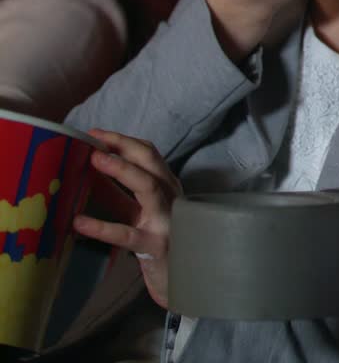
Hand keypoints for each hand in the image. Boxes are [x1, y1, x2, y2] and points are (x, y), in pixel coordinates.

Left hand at [72, 129, 182, 308]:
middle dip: (124, 146)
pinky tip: (79, 222)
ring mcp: (166, 221)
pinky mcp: (155, 247)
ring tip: (96, 160)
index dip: (123, 141)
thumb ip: (120, 194)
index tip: (96, 133)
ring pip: (149, 188)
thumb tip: (88, 172)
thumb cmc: (160, 244)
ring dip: (123, 170)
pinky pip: (127, 235)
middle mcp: (172, 199)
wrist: (182, 281)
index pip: (150, 155)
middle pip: (151, 163)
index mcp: (168, 188)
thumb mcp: (141, 213)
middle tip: (94, 139)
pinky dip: (102, 227)